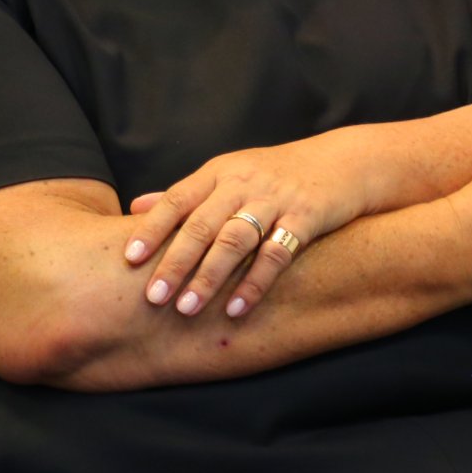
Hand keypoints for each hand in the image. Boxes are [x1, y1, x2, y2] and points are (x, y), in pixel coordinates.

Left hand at [122, 132, 375, 320]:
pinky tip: (237, 309)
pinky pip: (276, 254)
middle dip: (175, 262)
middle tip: (153, 298)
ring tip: (187, 309)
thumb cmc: (275, 174)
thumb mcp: (228, 174)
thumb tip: (135, 206)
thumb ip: (185, 194)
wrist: (342, 162)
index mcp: (219, 172)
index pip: (177, 199)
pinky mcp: (306, 216)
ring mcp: (275, 199)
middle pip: (202, 224)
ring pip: (235, 240)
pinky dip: (255, 283)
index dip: (152, 228)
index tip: (129, 258)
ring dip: (209, 277)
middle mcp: (243, 183)